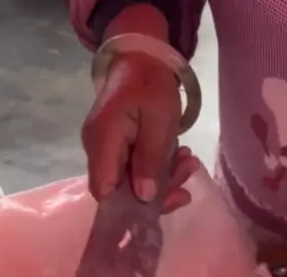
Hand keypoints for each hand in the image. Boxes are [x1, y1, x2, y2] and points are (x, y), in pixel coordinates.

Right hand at [82, 51, 199, 208]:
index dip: (127, 206)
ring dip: (164, 179)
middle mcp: (97, 149)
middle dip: (156, 192)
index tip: (160, 203)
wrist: (140, 59)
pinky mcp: (115, 150)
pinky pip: (134, 170)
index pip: (104, 190)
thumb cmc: (150, 84)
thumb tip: (145, 197)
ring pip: (130, 183)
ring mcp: (105, 150)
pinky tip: (180, 159)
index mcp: (103, 141)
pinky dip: (158, 169)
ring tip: (189, 162)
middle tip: (188, 173)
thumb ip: (151, 159)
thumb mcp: (160, 121)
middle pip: (119, 191)